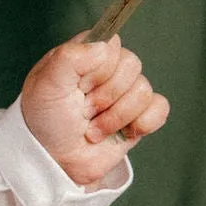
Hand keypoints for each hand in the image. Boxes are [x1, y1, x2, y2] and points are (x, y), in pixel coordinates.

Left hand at [20, 36, 169, 188]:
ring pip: (143, 90)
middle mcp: (108, 71)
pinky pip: (159, 108)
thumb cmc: (45, 122)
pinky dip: (142, 123)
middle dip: (105, 96)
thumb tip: (105, 45)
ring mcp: (125, 95)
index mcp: (86, 55)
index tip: (79, 86)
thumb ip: (70, 56)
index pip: (111, 43)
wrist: (56, 162)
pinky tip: (122, 133)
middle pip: (131, 65)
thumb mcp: (46, 84)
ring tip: (93, 128)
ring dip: (115, 117)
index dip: (98, 67)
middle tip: (83, 111)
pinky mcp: (139, 117)